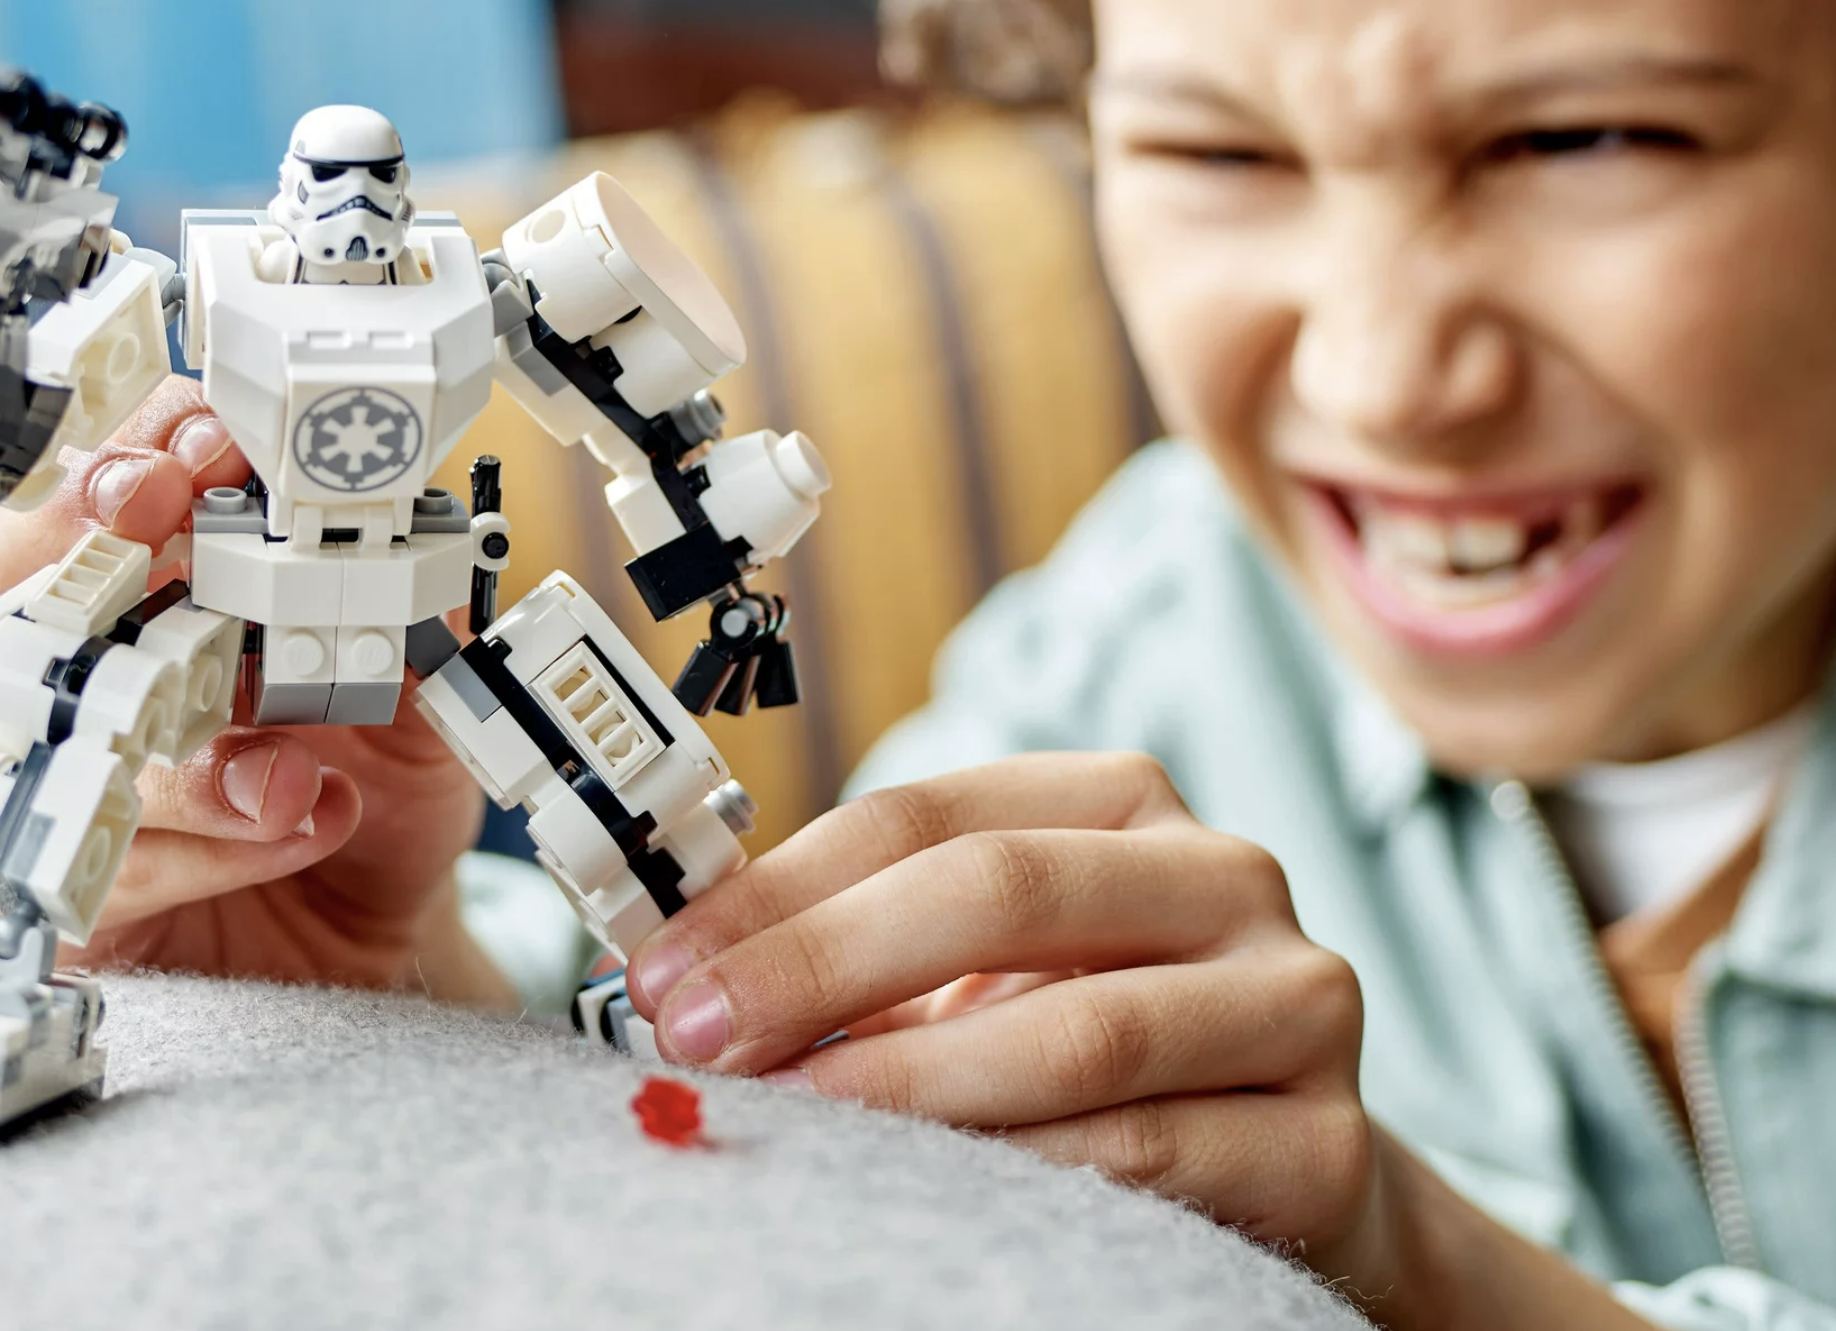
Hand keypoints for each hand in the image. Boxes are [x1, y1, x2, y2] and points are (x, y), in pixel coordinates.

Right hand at [0, 375, 510, 1004]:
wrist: (368, 931)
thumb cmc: (361, 784)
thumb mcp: (410, 684)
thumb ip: (403, 613)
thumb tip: (417, 544)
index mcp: (151, 591)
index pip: (104, 487)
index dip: (141, 447)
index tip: (208, 441)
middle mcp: (72, 671)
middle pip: (25, 579)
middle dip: (101, 534)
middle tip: (173, 516)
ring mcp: (48, 777)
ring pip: (56, 725)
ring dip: (182, 736)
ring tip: (289, 765)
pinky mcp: (63, 886)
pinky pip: (103, 857)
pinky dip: (212, 843)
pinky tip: (297, 821)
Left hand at [624, 753, 1653, 1328]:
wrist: (1300, 1171)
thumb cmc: (1105, 1047)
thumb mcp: (993, 970)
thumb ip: (871, 949)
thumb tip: (686, 970)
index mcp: (1124, 804)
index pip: (930, 814)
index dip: (785, 887)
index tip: (669, 967)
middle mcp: (1223, 876)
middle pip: (1002, 891)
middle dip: (825, 964)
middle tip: (705, 1038)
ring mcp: (1292, 1004)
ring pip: (1078, 1031)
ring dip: (906, 1082)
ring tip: (794, 1119)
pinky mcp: (1326, 1146)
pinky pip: (1147, 1159)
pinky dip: (1016, 1174)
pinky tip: (923, 1190)